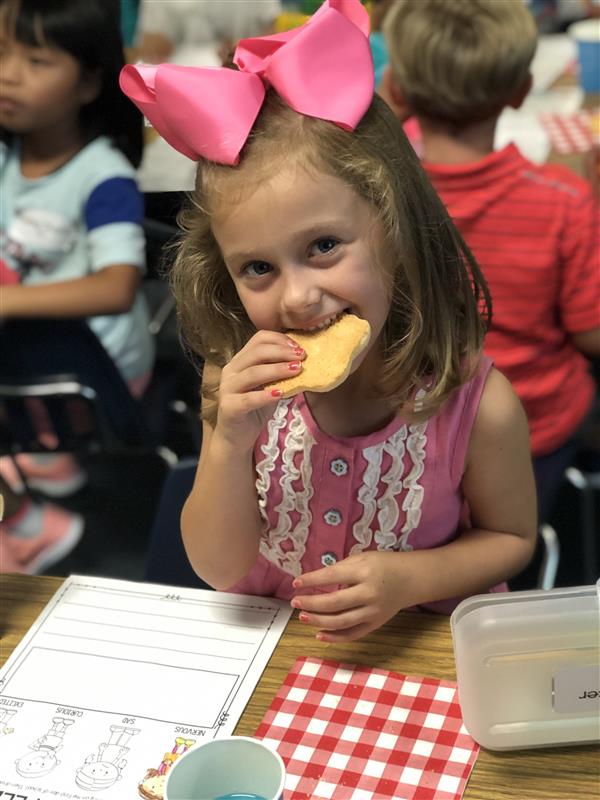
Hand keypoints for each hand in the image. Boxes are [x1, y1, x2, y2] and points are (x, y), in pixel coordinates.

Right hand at [214, 330, 304, 450]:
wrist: (235, 438)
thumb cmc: (256, 409)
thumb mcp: (271, 386)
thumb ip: (282, 374)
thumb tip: (306, 362)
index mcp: (240, 360)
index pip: (259, 339)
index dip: (280, 340)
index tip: (299, 347)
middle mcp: (231, 370)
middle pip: (257, 352)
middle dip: (282, 352)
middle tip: (302, 357)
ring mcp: (227, 388)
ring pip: (253, 373)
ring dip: (277, 370)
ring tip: (297, 370)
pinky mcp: (229, 407)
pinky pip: (248, 399)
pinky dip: (265, 395)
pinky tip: (281, 394)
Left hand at [291, 550, 427, 642]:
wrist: (411, 579)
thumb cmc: (383, 565)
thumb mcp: (362, 558)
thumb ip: (340, 569)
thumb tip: (315, 581)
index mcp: (364, 572)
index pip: (332, 577)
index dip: (311, 581)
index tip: (296, 583)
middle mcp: (368, 593)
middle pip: (334, 603)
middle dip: (311, 603)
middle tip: (296, 602)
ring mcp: (373, 611)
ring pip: (341, 622)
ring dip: (318, 621)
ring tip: (303, 617)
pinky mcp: (375, 624)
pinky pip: (353, 634)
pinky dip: (335, 637)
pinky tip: (319, 634)